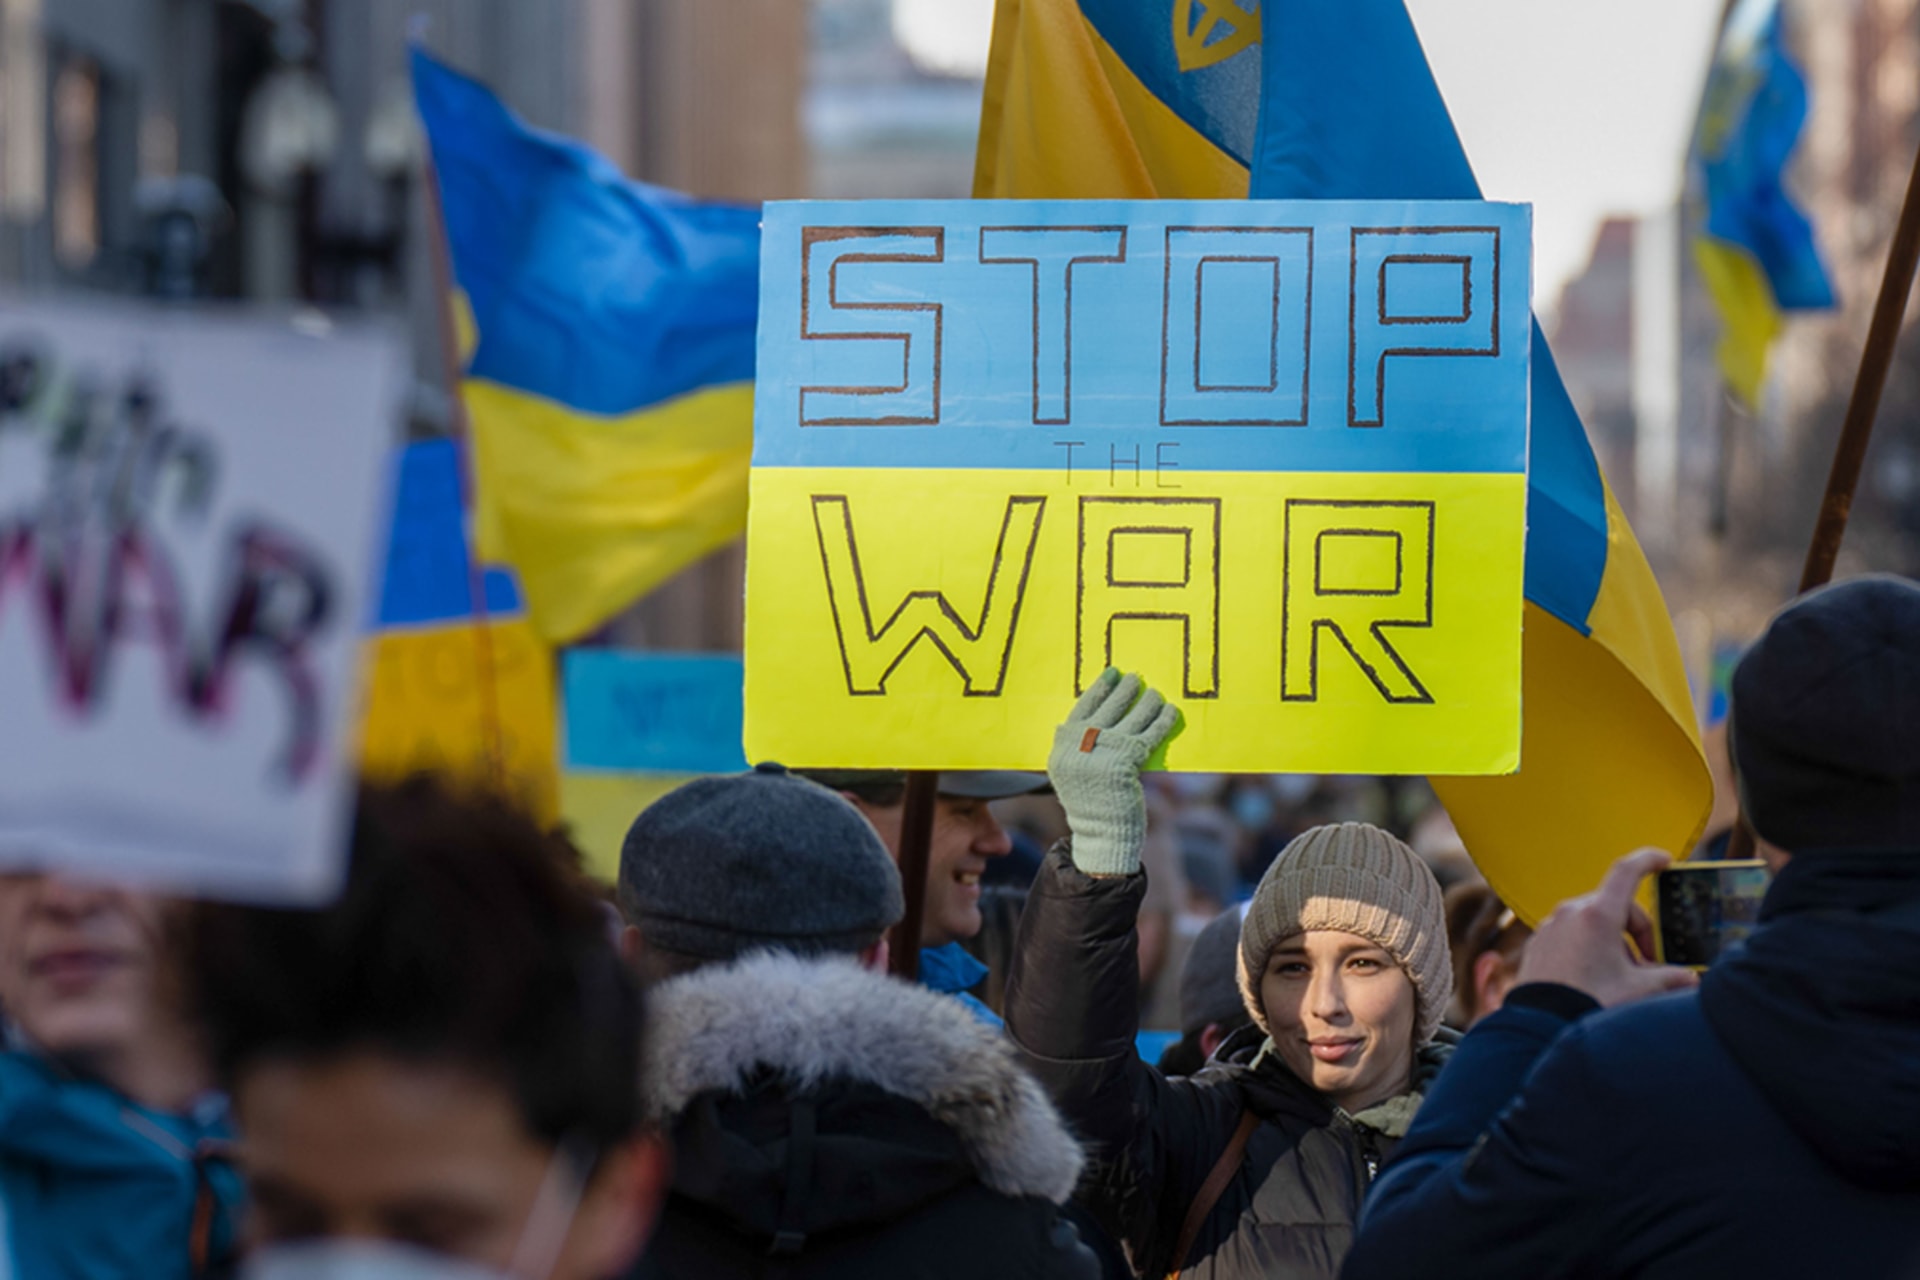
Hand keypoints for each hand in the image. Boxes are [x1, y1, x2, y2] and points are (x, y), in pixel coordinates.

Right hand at [1047, 669, 1179, 877]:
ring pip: (1131, 718)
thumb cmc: (1092, 802)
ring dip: (1147, 701)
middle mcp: (1079, 747)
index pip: (1082, 707)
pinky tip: (1170, 712)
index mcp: (1063, 746)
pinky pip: (1149, 734)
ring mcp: (1102, 754)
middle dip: (1125, 691)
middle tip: (1136, 679)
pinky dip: (1162, 721)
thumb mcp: (1074, 771)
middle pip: (1108, 708)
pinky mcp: (1126, 763)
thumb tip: (1104, 711)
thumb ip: (1080, 744)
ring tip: (1155, 693)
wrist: (1101, 835)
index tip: (1112, 674)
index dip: (1099, 688)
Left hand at [1515, 848, 1698, 1007]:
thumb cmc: (1587, 1003)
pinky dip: (1589, 948)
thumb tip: (1690, 979)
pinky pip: (1571, 935)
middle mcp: (1570, 912)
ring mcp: (1551, 926)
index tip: (1663, 860)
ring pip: (1593, 923)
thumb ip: (1668, 979)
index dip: (1648, 860)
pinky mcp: (1539, 942)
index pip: (1626, 872)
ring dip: (1613, 943)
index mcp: (1597, 914)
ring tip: (1618, 979)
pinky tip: (1593, 979)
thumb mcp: (1636, 990)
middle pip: (1616, 907)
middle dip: (1637, 933)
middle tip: (1648, 966)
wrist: (1539, 1025)